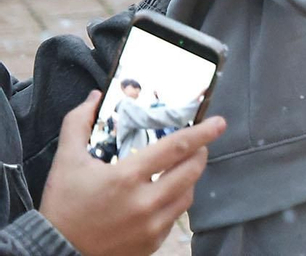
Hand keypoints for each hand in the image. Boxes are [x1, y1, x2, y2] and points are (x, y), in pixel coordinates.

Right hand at [40, 93, 224, 255]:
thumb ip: (79, 124)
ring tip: (180, 167)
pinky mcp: (152, 243)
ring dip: (189, 177)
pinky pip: (176, 216)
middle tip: (198, 144)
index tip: (219, 123)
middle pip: (191, 170)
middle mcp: (144, 202)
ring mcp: (151, 226)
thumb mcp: (66, 161)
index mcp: (126, 177)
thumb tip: (95, 96)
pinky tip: (164, 193)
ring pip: (188, 194)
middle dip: (199, 153)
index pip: (176, 148)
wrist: (54, 252)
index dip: (202, 133)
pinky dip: (175, 201)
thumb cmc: (62, 205)